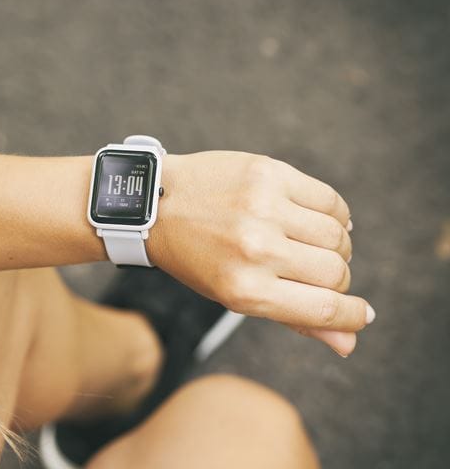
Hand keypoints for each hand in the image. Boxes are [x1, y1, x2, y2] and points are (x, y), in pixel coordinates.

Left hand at [148, 151, 374, 356]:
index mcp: (244, 291)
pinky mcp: (270, 173)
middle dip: (338, 280)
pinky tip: (318, 220)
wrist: (158, 202)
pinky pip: (330, 200)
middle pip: (335, 273)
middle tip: (319, 272)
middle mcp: (256, 250)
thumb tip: (349, 344)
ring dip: (337, 246)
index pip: (323, 309)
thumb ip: (292, 318)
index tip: (362, 314)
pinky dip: (335, 215)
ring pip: (338, 235)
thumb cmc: (196, 256)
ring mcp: (264, 208)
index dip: (351, 316)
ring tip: (314, 245)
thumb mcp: (234, 296)